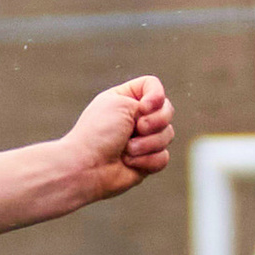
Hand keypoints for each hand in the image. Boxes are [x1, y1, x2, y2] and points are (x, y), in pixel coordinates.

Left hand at [60, 76, 172, 206]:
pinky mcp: (147, 161)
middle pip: (167, 111)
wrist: (87, 167)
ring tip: (127, 150)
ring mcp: (143, 140)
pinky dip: (147, 161)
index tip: (144, 107)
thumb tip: (163, 122)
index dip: (156, 96)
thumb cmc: (99, 133)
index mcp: (126, 99)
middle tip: (136, 129)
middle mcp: (135, 117)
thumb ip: (150, 102)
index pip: (153, 86)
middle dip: (155, 122)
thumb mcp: (122, 103)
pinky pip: (163, 157)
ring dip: (147, 144)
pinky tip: (129, 163)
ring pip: (167, 135)